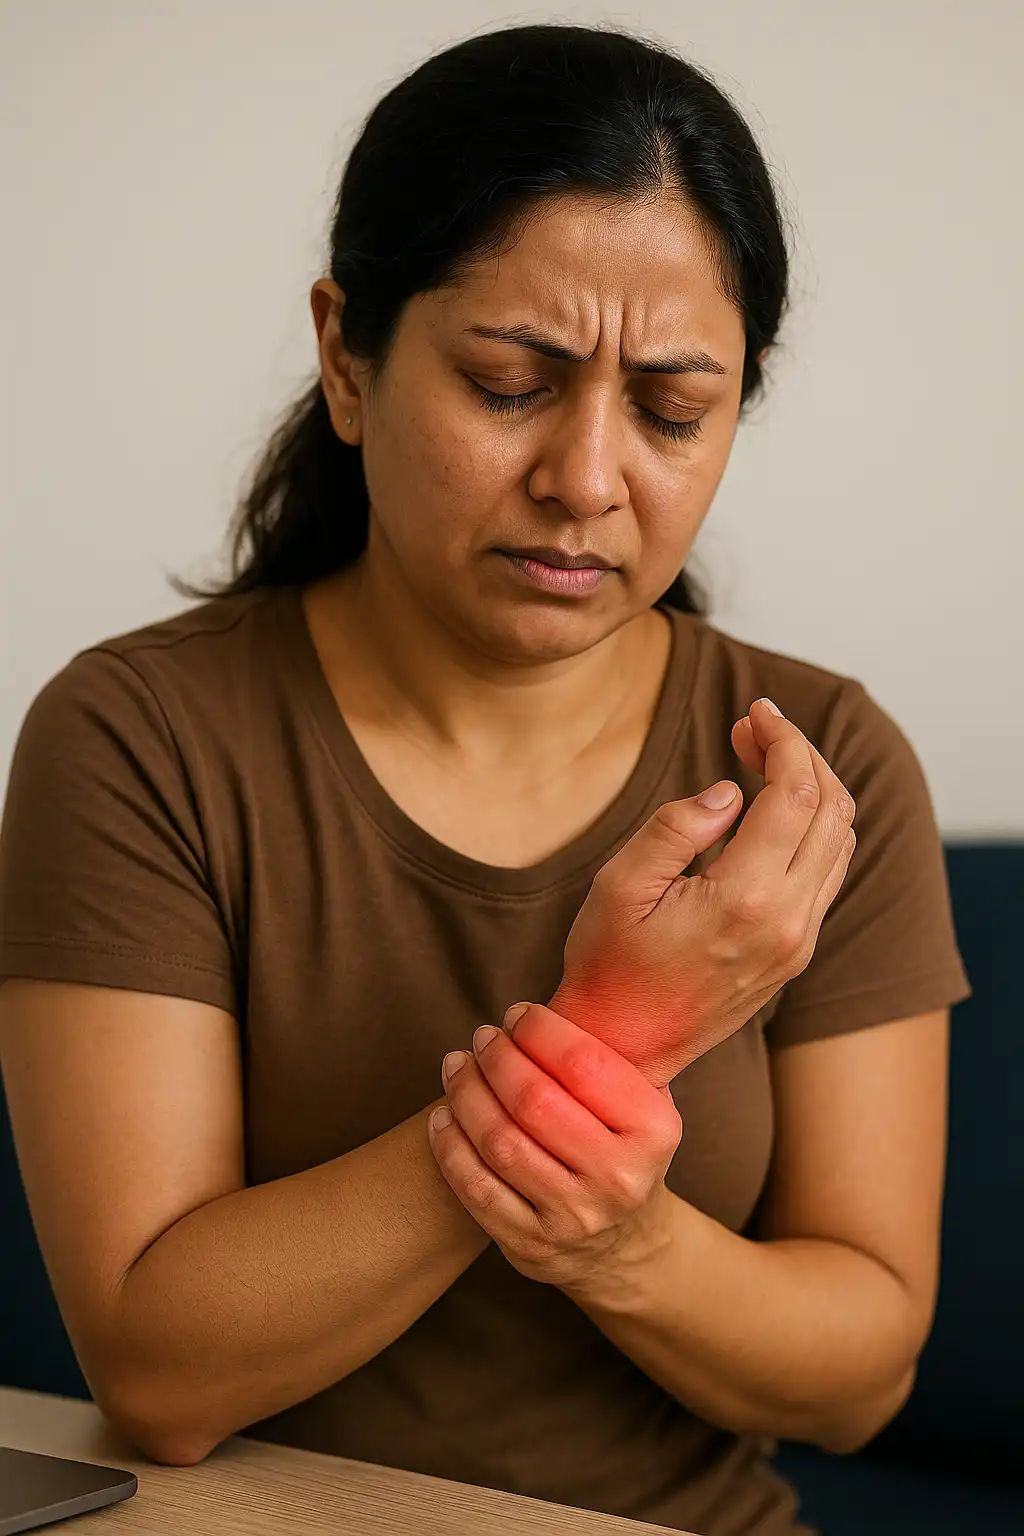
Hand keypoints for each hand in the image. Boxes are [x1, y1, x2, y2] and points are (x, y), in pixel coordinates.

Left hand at [427, 1002, 682, 1289]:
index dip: (539, 1029)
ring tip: (456, 1065)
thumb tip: (544, 1000)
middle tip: (482, 1036)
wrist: (623, 1243)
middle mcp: (620, 1179)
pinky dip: (450, 1143)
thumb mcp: (640, 1104)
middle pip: (534, 1100)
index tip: (517, 1014)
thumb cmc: (620, 1147)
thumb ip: (606, 1057)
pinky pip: (476, 1186)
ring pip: (498, 1141)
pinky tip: (444, 1113)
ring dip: (466, 1092)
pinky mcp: (532, 1245)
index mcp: (654, 1132)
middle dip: (497, 1057)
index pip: (585, 1062)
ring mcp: (574, 1218)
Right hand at [549, 698, 856, 1086]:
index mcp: (746, 899)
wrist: (622, 1052)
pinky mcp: (796, 954)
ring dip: (813, 789)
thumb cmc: (607, 968)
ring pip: (841, 840)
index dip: (783, 739)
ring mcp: (800, 943)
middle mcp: (789, 922)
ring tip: (762, 762)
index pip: (795, 793)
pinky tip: (772, 812)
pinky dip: (814, 827)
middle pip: (832, 808)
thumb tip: (730, 792)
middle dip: (801, 754)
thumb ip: (676, 827)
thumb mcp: (618, 886)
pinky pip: (828, 873)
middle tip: (754, 729)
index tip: (754, 712)